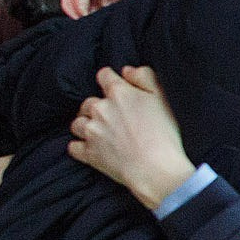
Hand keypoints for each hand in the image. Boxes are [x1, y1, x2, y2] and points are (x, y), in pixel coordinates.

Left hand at [66, 67, 196, 211]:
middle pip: (89, 102)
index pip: (104, 75)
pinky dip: (80, 147)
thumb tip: (127, 70)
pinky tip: (91, 148)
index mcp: (118, 93)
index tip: (117, 88)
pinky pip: (74, 147)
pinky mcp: (88, 153)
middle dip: (98, 107)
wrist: (156, 169)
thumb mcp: (164, 97)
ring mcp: (91, 131)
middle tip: (113, 117)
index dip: (110, 80)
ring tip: (100, 132)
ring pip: (78, 123)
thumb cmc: (165, 133)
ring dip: (86, 125)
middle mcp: (100, 109)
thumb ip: (145, 77)